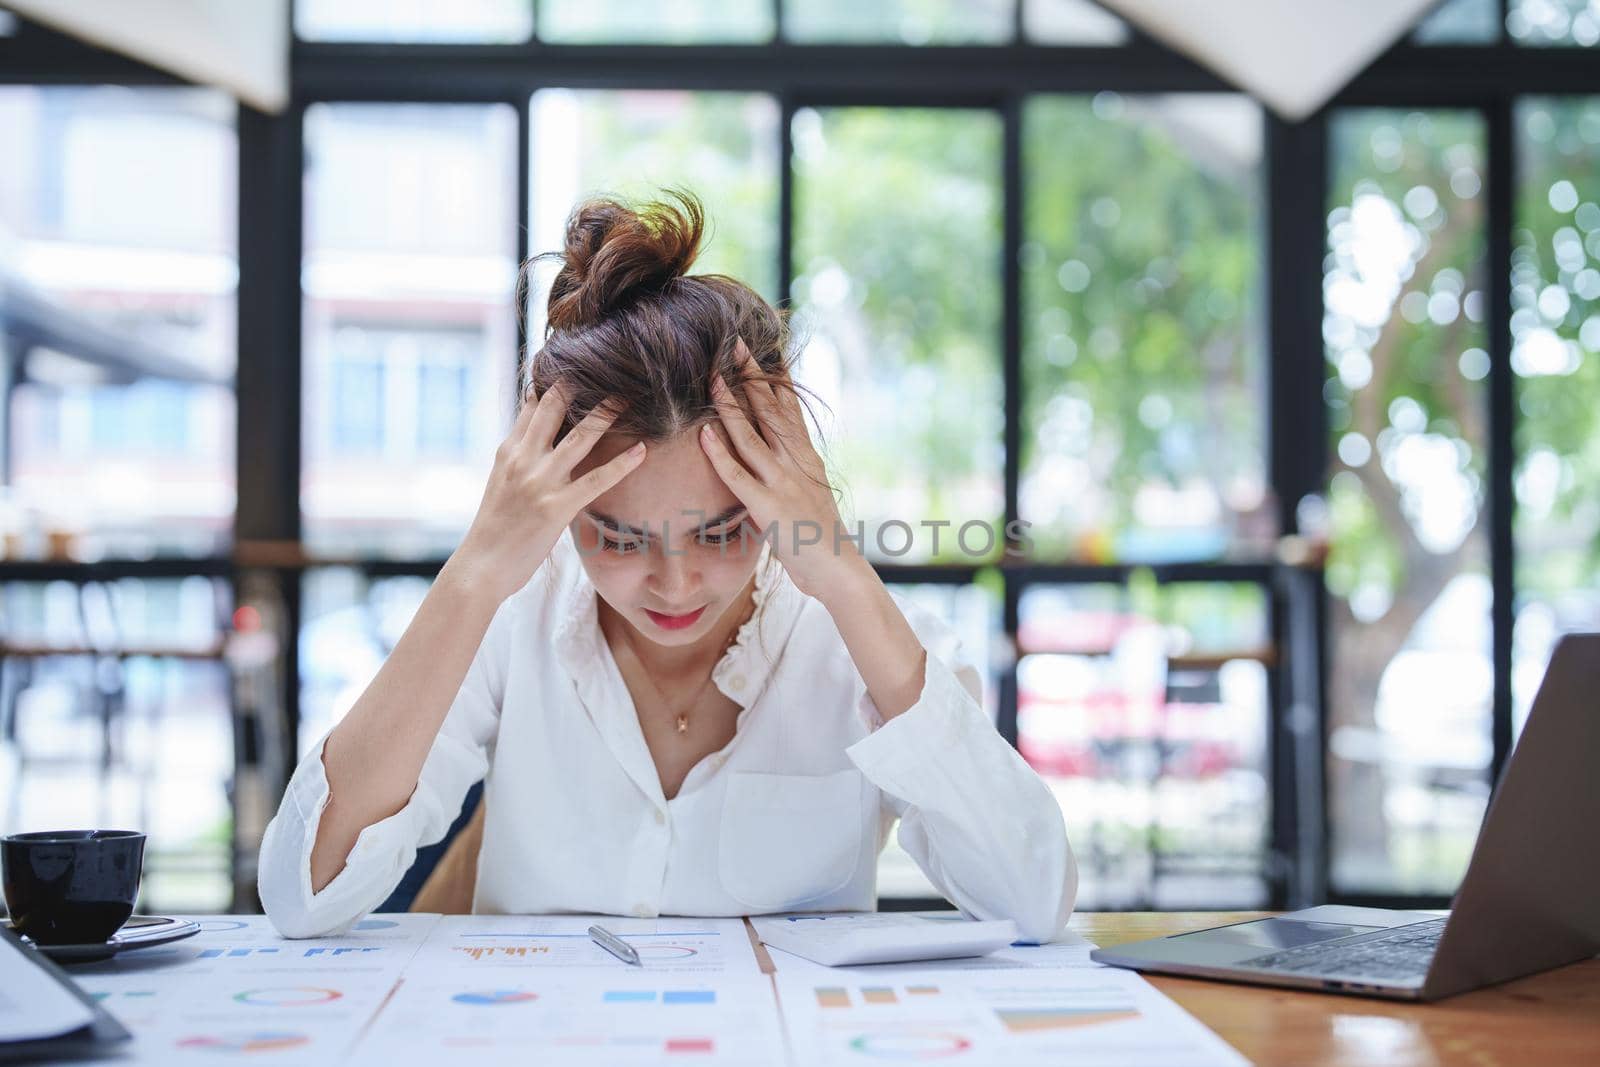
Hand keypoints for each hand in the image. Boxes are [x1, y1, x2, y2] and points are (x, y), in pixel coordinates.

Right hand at [450, 383, 644, 603]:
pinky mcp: (557, 507)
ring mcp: (540, 481)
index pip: (533, 404)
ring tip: (630, 397)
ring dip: (607, 414)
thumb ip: (519, 461)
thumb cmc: (493, 531)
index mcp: (509, 452)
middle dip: (580, 383)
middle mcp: (523, 459)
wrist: (480, 568)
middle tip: (608, 364)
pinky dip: (622, 464)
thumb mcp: (500, 485)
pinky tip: (642, 450)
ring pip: (580, 437)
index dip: (555, 379)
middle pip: (554, 407)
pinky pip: (597, 480)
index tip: (577, 360)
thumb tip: (540, 444)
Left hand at [698, 339, 862, 599]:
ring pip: (751, 436)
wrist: (839, 571)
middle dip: (752, 377)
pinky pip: (738, 476)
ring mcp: (783, 483)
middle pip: (770, 411)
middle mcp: (797, 463)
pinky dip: (720, 454)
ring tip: (713, 377)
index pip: (789, 409)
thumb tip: (786, 459)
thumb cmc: (823, 539)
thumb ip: (796, 474)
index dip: (775, 379)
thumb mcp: (812, 495)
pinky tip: (704, 434)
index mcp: (808, 458)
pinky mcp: (768, 507)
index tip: (763, 352)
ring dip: (730, 405)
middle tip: (735, 345)